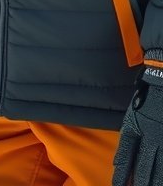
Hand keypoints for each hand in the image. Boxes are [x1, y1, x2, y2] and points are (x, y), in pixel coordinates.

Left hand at [113, 68, 162, 185]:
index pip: (127, 160)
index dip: (122, 177)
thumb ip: (126, 141)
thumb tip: (117, 165)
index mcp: (137, 129)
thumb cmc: (148, 99)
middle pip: (146, 170)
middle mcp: (153, 137)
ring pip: (161, 170)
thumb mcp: (132, 116)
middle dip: (141, 184)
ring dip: (155, 181)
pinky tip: (161, 179)